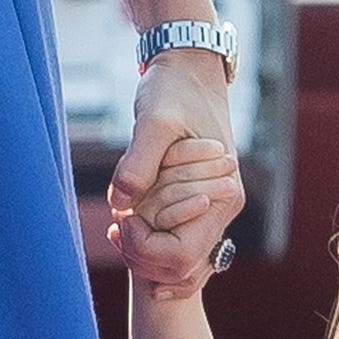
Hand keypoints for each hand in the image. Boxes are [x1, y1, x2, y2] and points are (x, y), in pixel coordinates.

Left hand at [108, 52, 244, 295]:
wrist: (190, 69)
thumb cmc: (174, 90)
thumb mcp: (153, 120)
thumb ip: (138, 164)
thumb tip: (120, 206)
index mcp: (221, 197)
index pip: (181, 255)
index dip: (145, 248)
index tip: (121, 218)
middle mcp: (223, 213)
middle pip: (181, 269)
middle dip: (142, 256)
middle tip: (115, 227)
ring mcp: (213, 213)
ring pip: (181, 267)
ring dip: (145, 257)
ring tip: (118, 228)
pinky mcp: (199, 208)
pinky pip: (181, 251)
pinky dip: (154, 251)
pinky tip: (129, 230)